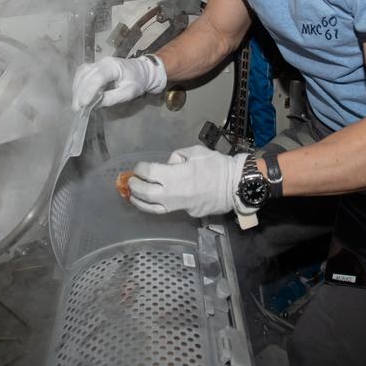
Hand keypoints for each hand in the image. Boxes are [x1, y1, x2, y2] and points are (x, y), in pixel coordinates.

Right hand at [71, 56, 166, 109]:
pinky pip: (83, 72)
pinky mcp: (95, 66)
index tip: (83, 104)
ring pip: (82, 72)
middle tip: (76, 108)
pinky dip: (78, 83)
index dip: (89, 91)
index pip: (98, 77)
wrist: (142, 71)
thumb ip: (113, 98)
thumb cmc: (137, 82)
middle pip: (87, 74)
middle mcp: (104, 62)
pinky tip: (77, 94)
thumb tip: (96, 104)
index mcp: (114, 67)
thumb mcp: (129, 93)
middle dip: (80, 92)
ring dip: (77, 88)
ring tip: (76, 103)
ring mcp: (98, 62)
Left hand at [128, 146, 248, 217]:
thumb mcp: (195, 152)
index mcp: (175, 176)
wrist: (235, 186)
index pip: (148, 173)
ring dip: (140, 202)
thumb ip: (177, 157)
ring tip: (133, 196)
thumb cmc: (217, 165)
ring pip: (152, 208)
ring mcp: (179, 207)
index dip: (140, 169)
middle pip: (145, 193)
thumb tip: (168, 165)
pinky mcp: (187, 213)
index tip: (139, 168)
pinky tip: (155, 200)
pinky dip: (159, 204)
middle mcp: (173, 194)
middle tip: (130, 182)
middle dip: (134, 187)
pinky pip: (169, 209)